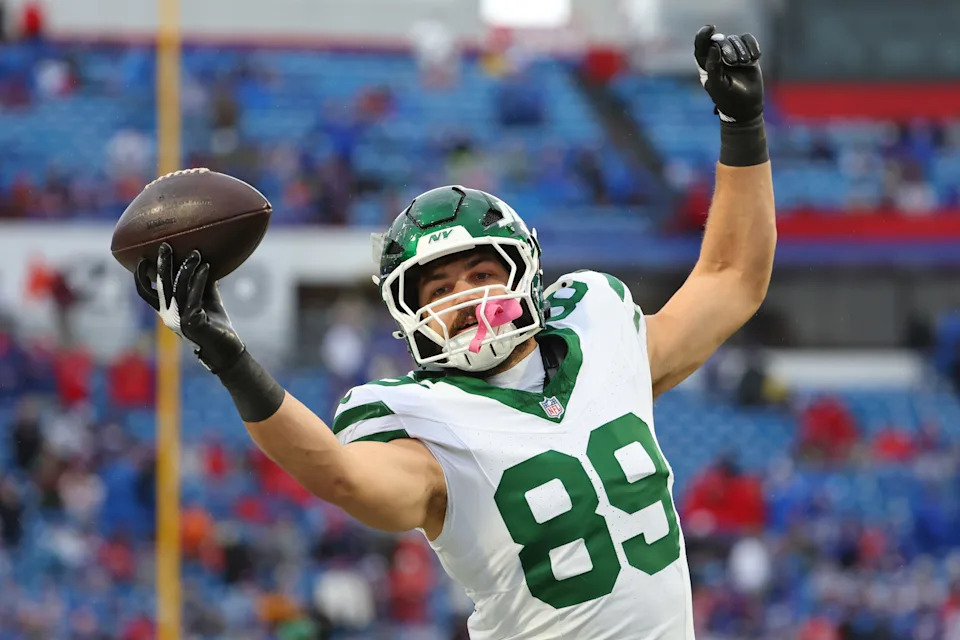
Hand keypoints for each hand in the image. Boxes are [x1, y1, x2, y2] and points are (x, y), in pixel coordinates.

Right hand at [135, 243, 244, 372]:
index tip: (143, 256)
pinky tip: (206, 267)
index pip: (146, 292)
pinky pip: (194, 296)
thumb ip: (199, 282)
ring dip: (186, 268)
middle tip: (165, 245)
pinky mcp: (193, 323)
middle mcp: (168, 316)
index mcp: (166, 311)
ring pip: (178, 289)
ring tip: (195, 253)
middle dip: (162, 264)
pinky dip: (199, 280)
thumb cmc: (215, 323)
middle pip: (161, 286)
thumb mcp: (206, 299)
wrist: (227, 349)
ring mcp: (179, 320)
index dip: (141, 275)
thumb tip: (201, 258)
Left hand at [694, 25, 763, 122]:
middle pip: (720, 40)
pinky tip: (755, 57)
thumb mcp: (718, 85)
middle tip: (734, 62)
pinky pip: (748, 39)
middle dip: (728, 48)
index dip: (703, 35)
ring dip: (741, 51)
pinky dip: (752, 45)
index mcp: (706, 64)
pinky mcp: (747, 52)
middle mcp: (717, 56)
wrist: (746, 106)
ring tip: (745, 63)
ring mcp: (732, 53)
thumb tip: (713, 46)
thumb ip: (713, 67)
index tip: (710, 28)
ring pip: (735, 39)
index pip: (701, 45)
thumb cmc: (728, 98)